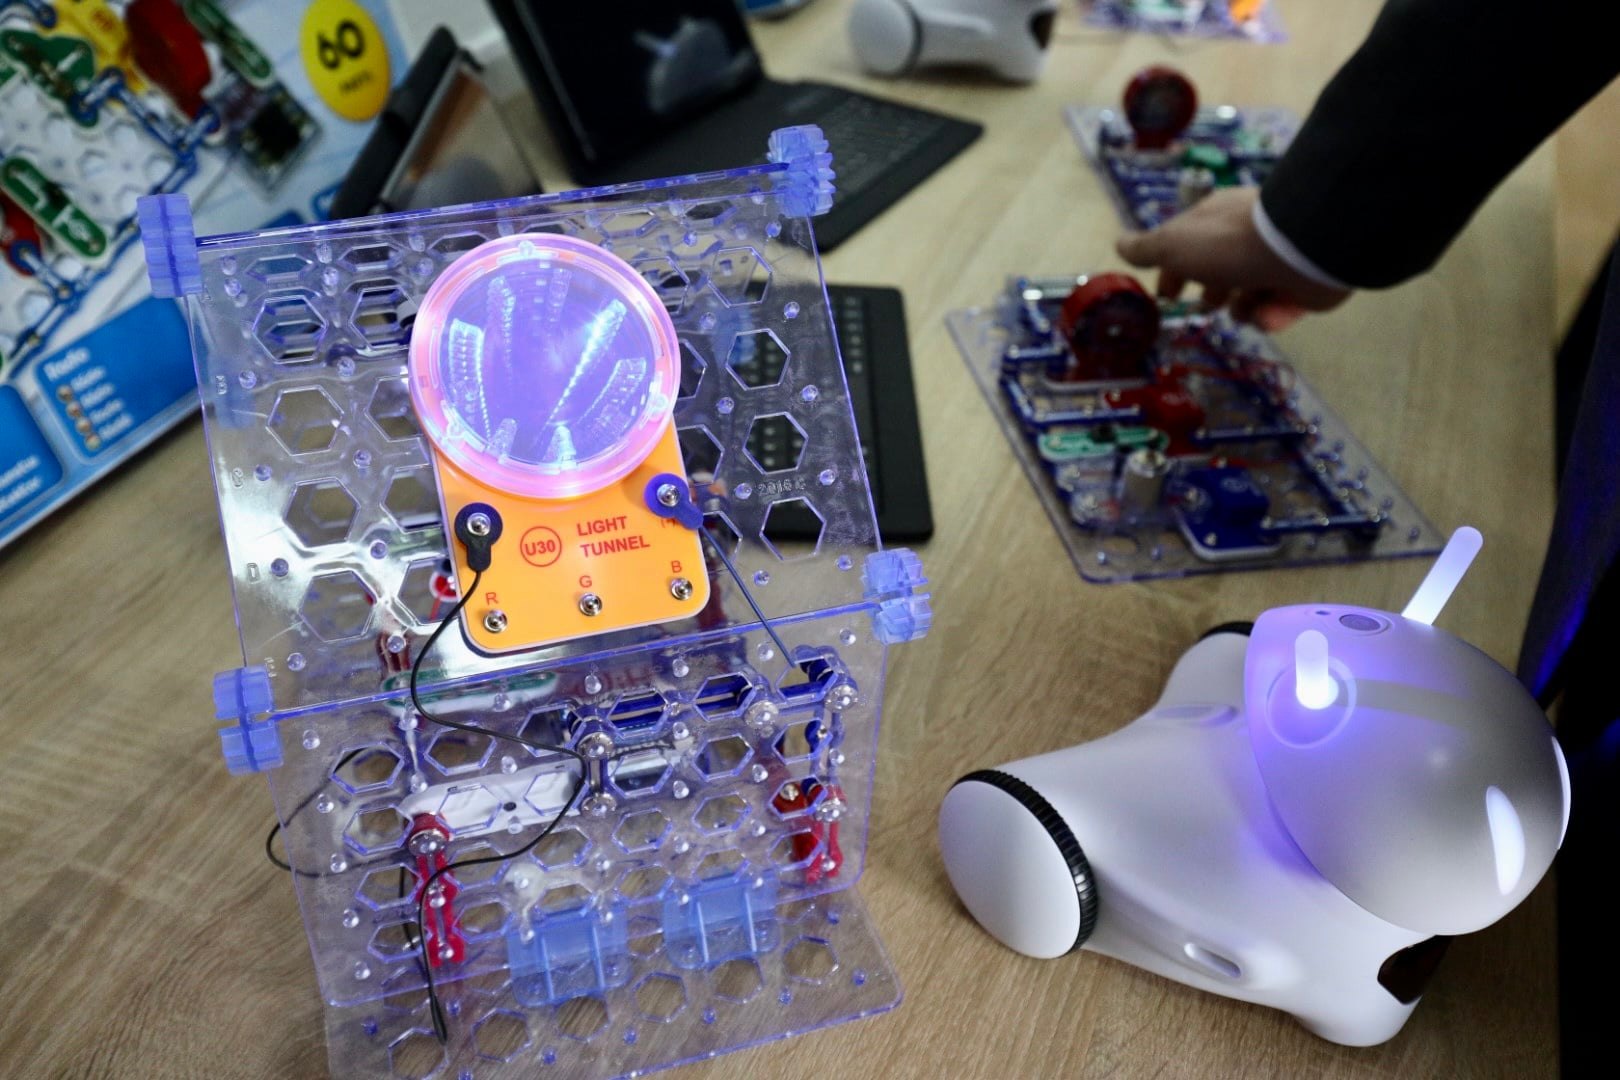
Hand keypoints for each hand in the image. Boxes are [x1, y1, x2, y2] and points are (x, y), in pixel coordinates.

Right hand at [1114, 188, 1350, 331]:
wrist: (1298, 248)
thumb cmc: (1227, 243)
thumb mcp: (1172, 243)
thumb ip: (1145, 249)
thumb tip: (1119, 244)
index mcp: (1214, 221)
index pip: (1189, 245)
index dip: (1174, 271)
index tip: (1168, 295)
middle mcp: (1245, 237)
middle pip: (1220, 271)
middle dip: (1212, 292)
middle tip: (1210, 303)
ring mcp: (1276, 260)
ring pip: (1249, 295)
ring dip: (1242, 308)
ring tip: (1243, 306)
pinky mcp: (1301, 285)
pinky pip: (1278, 310)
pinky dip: (1270, 315)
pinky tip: (1267, 312)